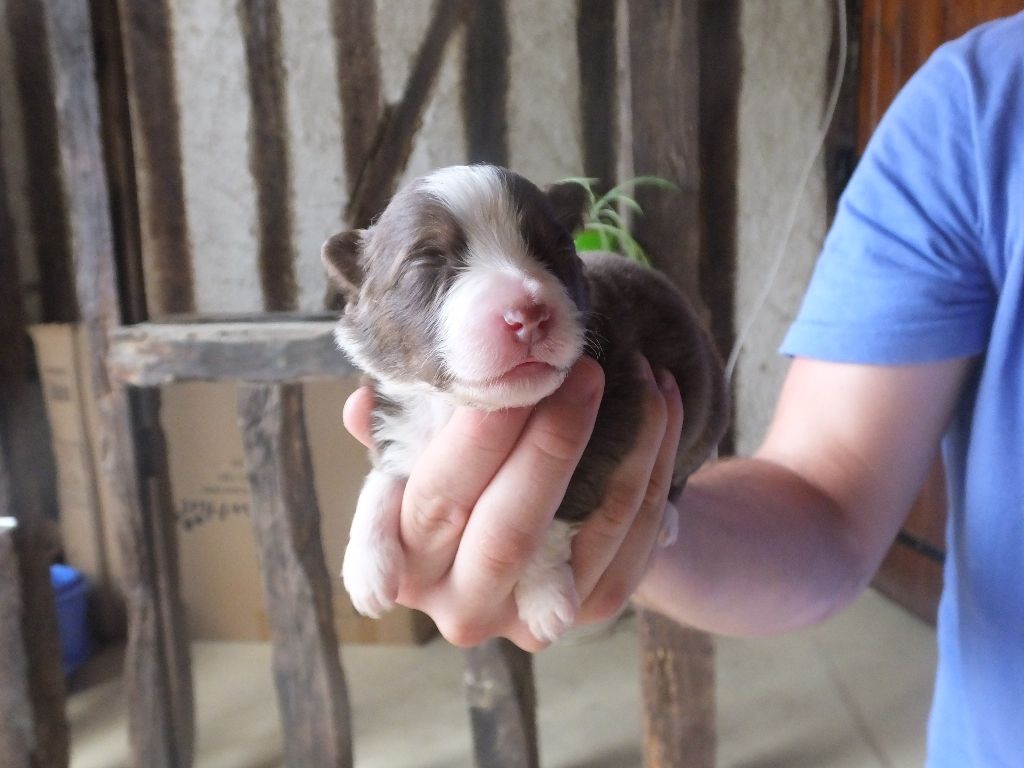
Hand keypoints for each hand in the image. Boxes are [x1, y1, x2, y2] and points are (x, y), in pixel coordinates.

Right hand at [342, 356, 683, 650]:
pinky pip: (637, 538)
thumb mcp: (422, 454)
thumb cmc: (466, 476)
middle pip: (510, 529)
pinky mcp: (595, 611)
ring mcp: (532, 620)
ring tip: (640, 373)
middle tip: (584, 370)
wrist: (541, 526)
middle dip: (552, 440)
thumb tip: (360, 409)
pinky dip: (656, 467)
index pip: (436, 498)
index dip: (472, 439)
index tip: (503, 376)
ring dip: (623, 444)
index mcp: (405, 562)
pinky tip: (663, 404)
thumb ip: (398, 434)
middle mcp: (461, 606)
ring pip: (588, 531)